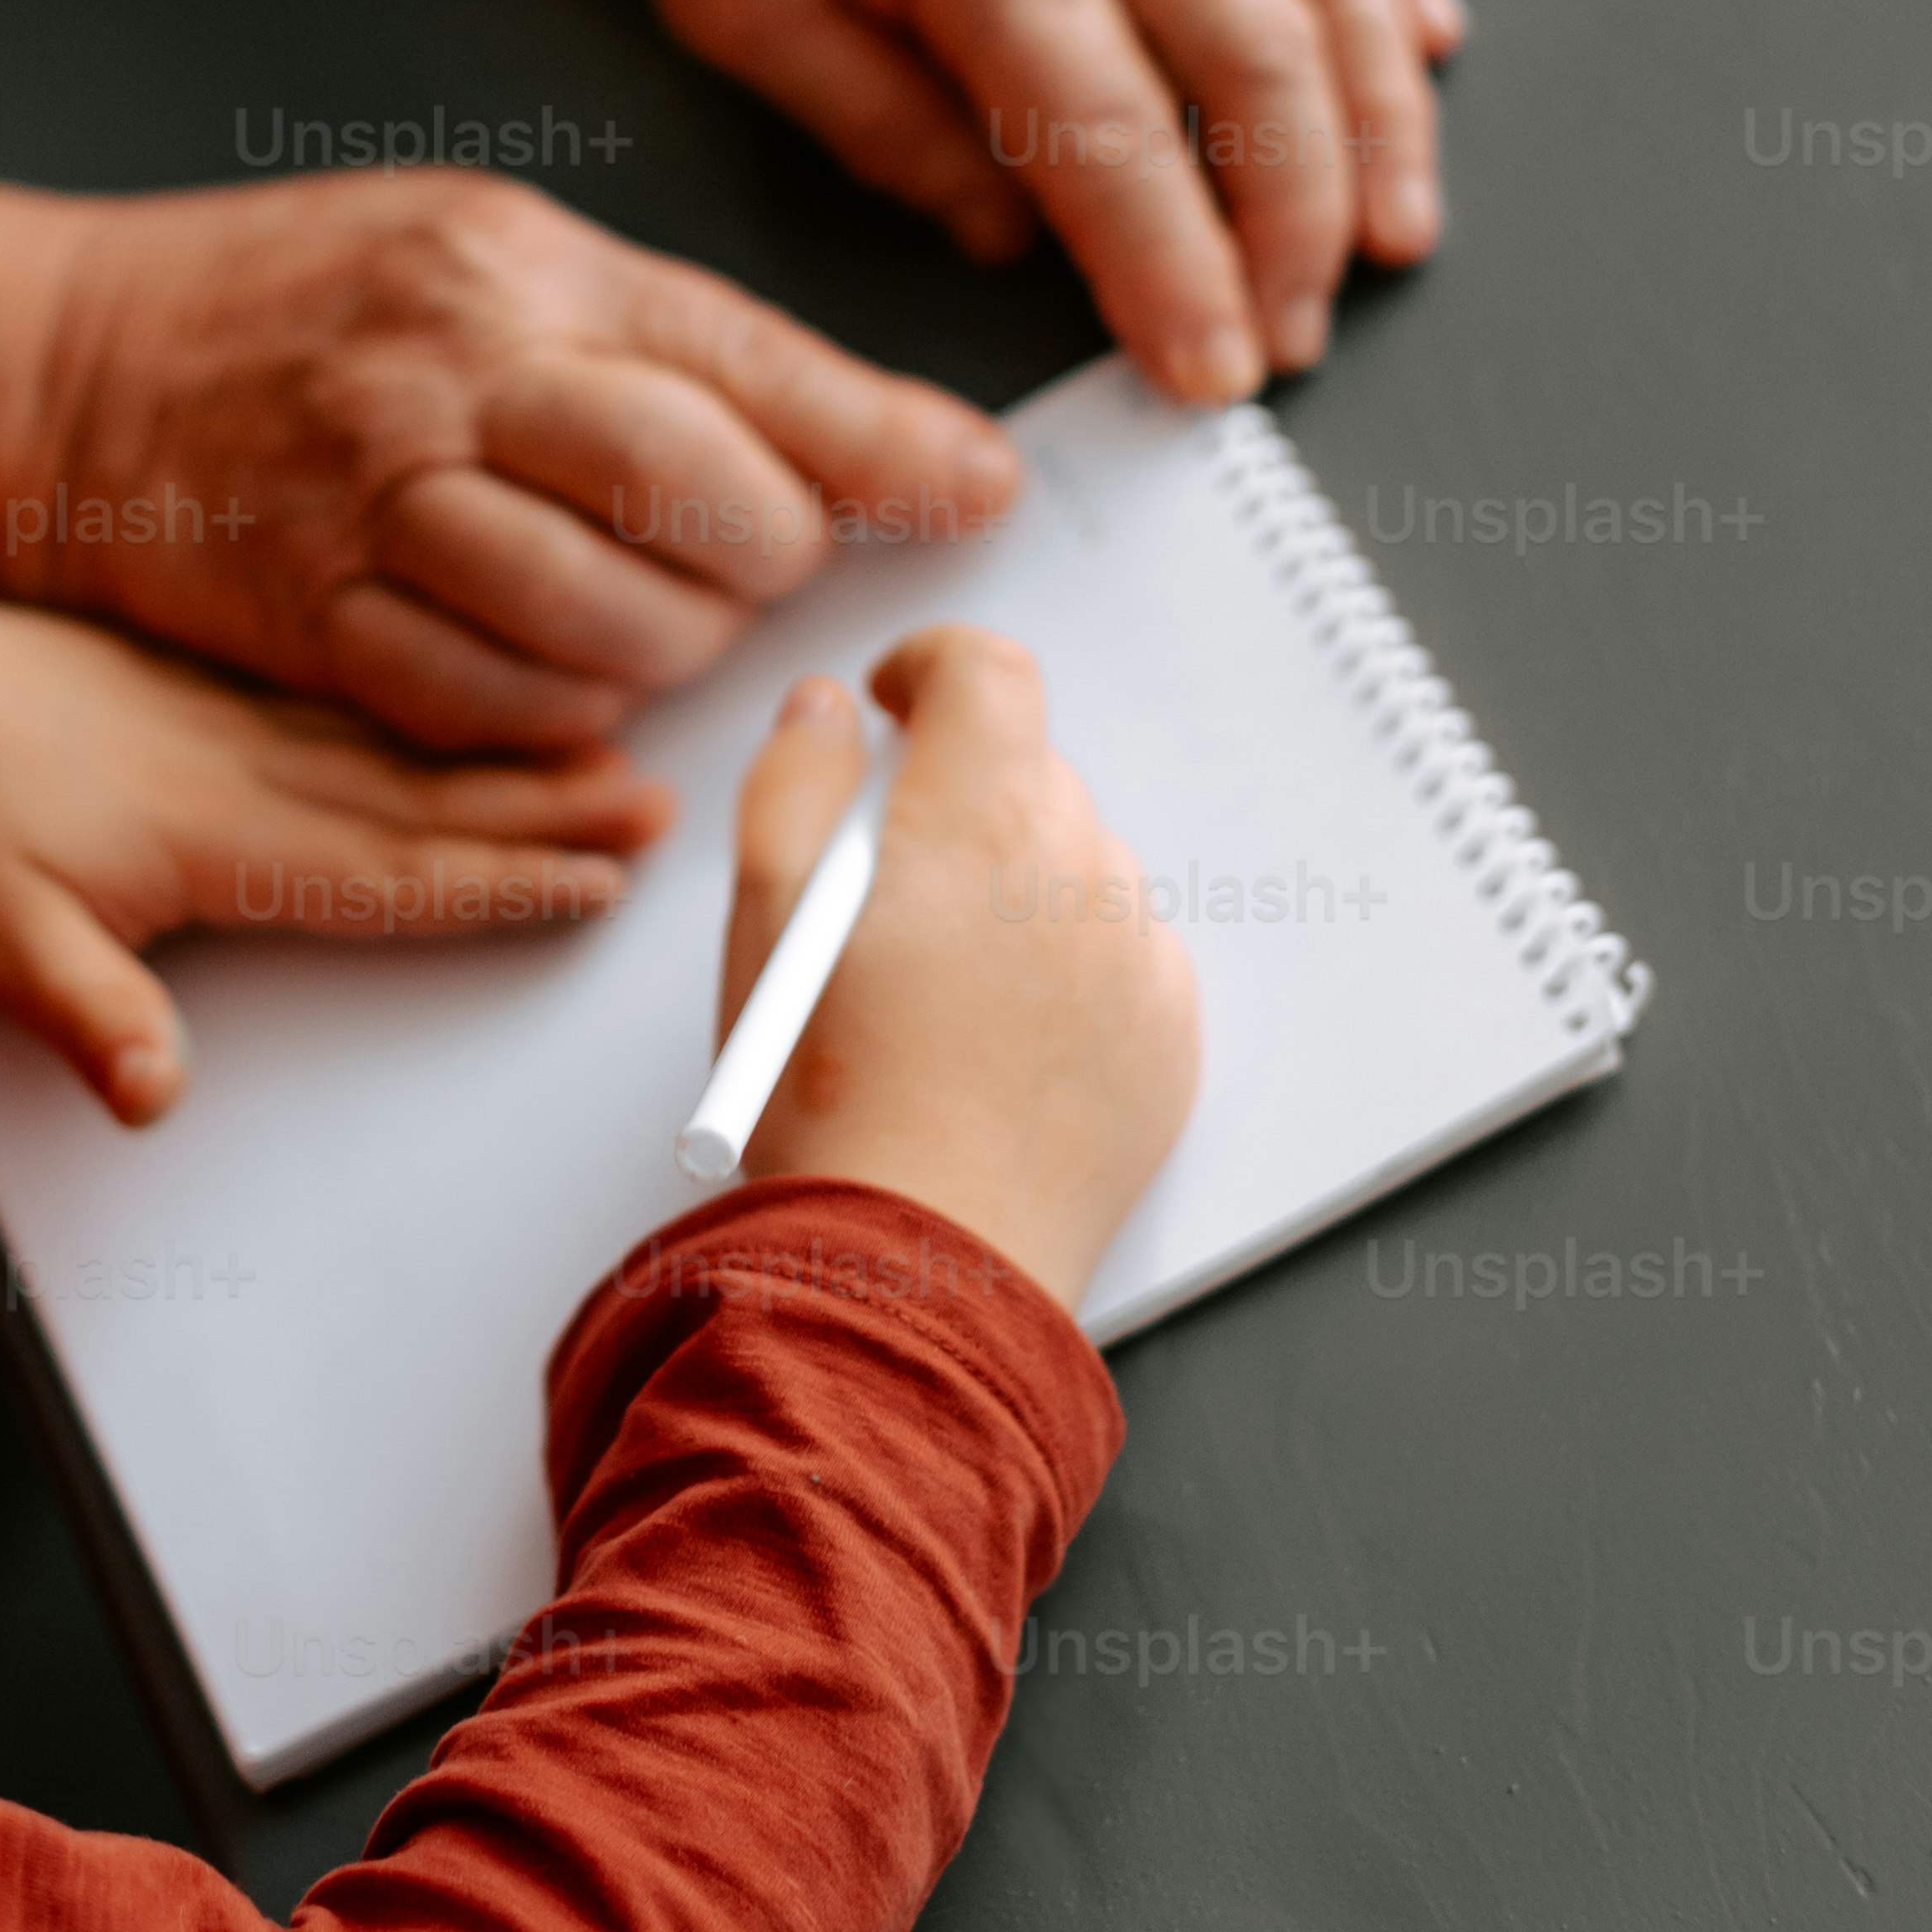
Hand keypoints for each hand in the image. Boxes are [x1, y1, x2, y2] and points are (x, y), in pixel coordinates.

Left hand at [0, 602, 669, 1123]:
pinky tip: (497, 697)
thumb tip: (157, 1099)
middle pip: (428, 798)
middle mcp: (247, 767)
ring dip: (520, 753)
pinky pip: (358, 697)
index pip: (385, 871)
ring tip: (622, 752)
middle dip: (552, 809)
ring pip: (409, 744)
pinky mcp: (218, 690)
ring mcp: (240, 720)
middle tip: (666, 810)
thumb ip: (86, 1014)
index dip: (498, 883)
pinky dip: (440, 702)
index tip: (596, 884)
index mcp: (212, 835)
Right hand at [30, 172, 1019, 752]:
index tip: (981, 490)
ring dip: (674, 648)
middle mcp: (449, 379)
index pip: (745, 366)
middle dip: (771, 555)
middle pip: (694, 498)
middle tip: (770, 559)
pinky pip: (487, 705)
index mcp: (515, 268)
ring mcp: (373, 505)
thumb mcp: (489, 247)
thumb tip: (877, 432)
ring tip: (667, 616)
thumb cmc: (304, 297)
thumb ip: (669, 335)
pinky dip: (557, 714)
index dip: (884, 445)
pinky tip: (566, 675)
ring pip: (604, 626)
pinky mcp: (314, 618)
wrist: (68, 359)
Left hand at [575, 0, 1463, 405]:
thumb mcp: (738, 8)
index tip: (1213, 376)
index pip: (1112, 142)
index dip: (1176, 276)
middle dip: (1298, 224)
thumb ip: (883, 131)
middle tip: (1295, 339)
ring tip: (1397, 232)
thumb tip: (1008, 240)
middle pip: (1260, 61)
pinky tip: (1431, 38)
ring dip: (1380, 113)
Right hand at [719, 633, 1197, 1309]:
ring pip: (1076, 871)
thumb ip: (795, 780)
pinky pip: (1122, 962)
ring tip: (937, 999)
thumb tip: (829, 709)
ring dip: (1015, 895)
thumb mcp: (761, 916)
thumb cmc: (823, 1095)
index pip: (987, 671)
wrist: (915, 1262)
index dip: (932, 669)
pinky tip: (997, 1052)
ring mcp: (1138, 955)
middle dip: (960, 804)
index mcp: (977, 815)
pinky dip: (1068, 978)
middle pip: (1028, 775)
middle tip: (886, 896)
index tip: (895, 708)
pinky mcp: (1169, 1035)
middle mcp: (1079, 867)